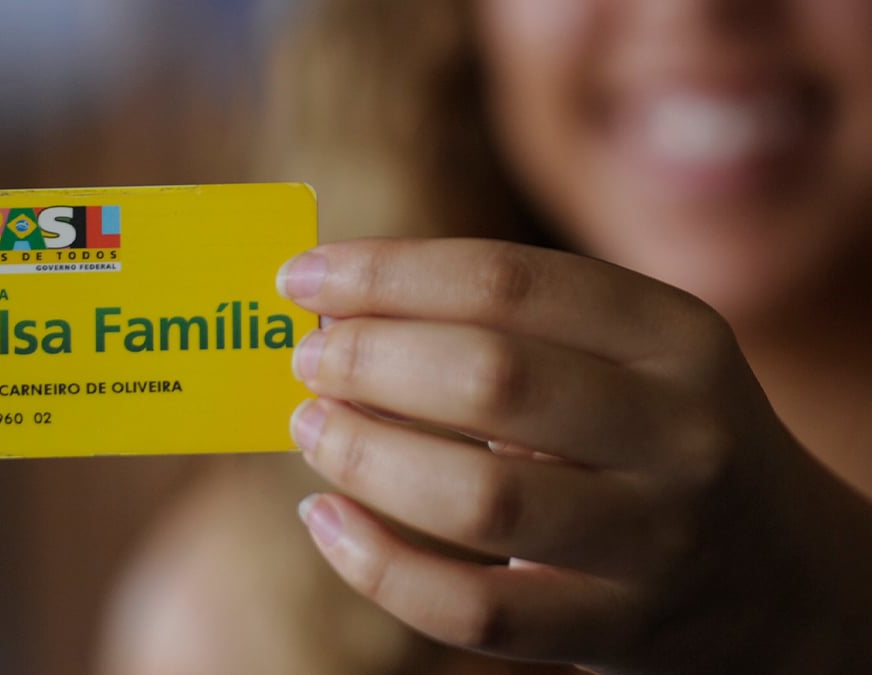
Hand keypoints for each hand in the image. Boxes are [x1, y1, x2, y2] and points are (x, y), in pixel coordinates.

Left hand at [278, 237, 871, 673]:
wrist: (784, 578)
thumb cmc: (660, 441)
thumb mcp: (630, 360)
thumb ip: (514, 327)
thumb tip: (339, 307)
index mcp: (674, 334)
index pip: (507, 281)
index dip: (387, 274)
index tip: (302, 276)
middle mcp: (680, 431)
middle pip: (491, 377)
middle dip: (369, 359)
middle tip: (309, 358)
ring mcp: (657, 540)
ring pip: (479, 498)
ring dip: (365, 455)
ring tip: (311, 428)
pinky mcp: (620, 630)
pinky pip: (475, 610)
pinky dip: (379, 567)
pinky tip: (326, 520)